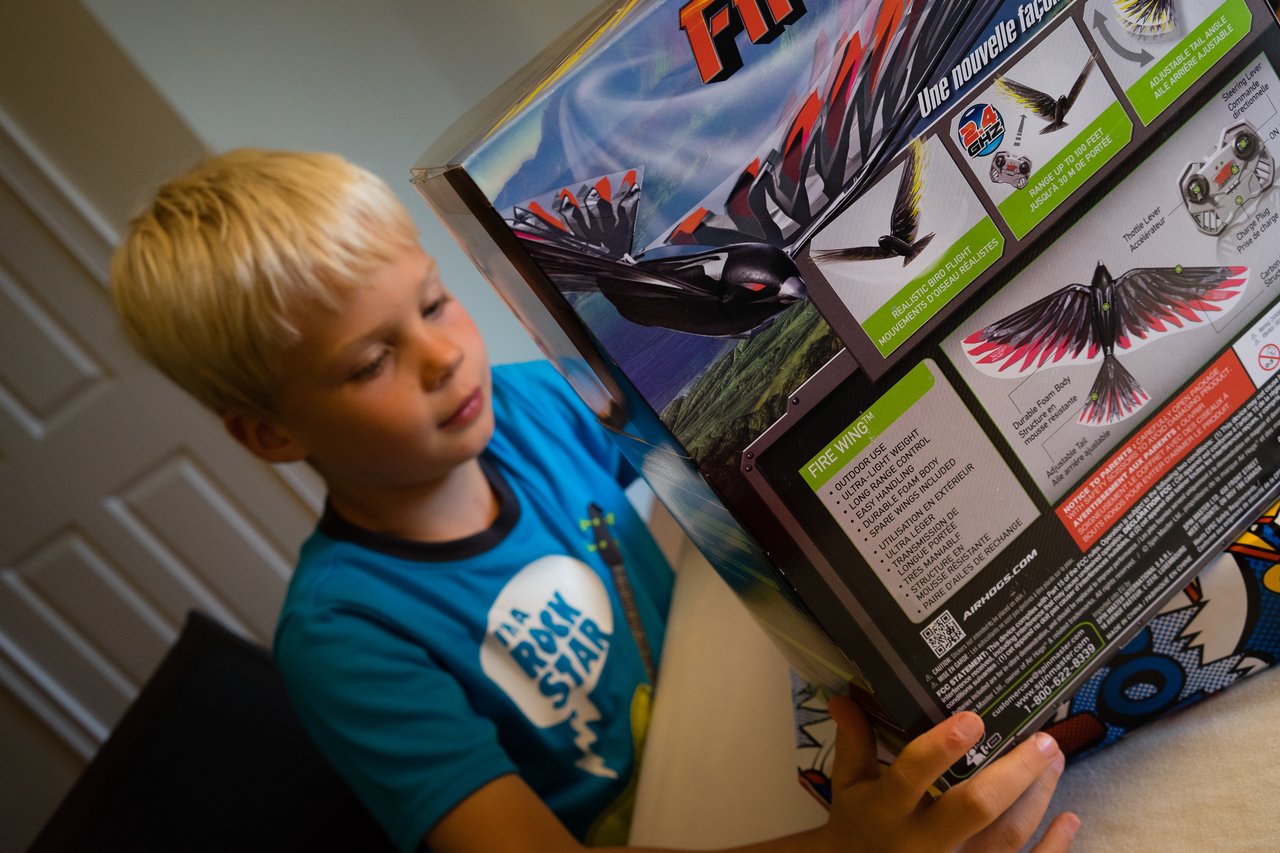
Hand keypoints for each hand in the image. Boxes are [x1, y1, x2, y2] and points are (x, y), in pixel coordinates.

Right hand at [817, 695, 1079, 852]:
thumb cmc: (859, 823)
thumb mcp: (848, 784)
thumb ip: (853, 741)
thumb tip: (844, 697)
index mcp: (887, 809)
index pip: (912, 775)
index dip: (941, 748)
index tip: (973, 718)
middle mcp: (922, 842)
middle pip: (974, 808)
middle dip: (1014, 773)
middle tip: (1043, 739)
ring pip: (1006, 837)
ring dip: (1038, 797)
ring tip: (1055, 757)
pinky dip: (1052, 847)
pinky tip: (1069, 817)